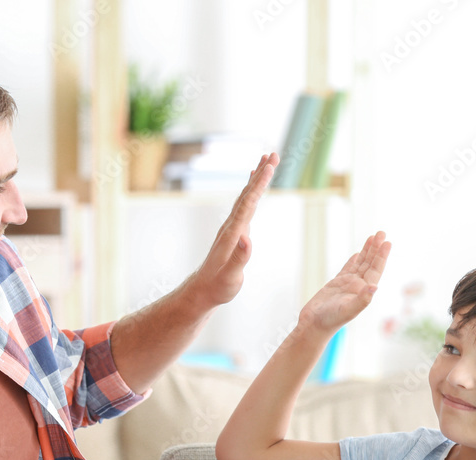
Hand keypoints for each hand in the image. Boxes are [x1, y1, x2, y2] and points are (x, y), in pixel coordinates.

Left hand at [187, 153, 278, 308]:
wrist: (202, 290)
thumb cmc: (218, 286)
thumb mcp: (231, 276)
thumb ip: (239, 258)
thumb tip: (248, 238)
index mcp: (232, 234)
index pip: (248, 204)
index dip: (259, 185)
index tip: (270, 167)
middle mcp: (231, 226)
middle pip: (248, 194)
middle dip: (261, 174)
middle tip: (273, 153)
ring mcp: (232, 227)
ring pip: (246, 196)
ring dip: (257, 177)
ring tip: (267, 159)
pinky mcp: (234, 231)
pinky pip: (245, 204)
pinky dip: (251, 190)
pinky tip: (253, 182)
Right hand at [298, 232, 391, 334]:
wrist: (313, 326)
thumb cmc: (330, 321)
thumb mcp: (347, 310)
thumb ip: (362, 300)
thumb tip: (375, 287)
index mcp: (363, 291)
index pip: (375, 270)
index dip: (382, 256)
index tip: (387, 242)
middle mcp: (358, 287)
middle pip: (370, 264)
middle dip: (376, 249)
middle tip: (382, 232)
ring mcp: (347, 285)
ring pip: (360, 264)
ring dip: (367, 251)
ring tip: (373, 237)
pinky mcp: (336, 285)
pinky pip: (348, 269)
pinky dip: (353, 261)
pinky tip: (358, 254)